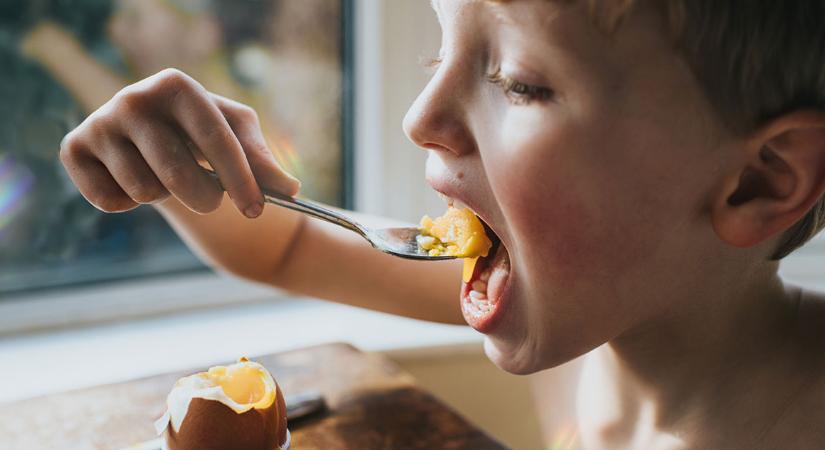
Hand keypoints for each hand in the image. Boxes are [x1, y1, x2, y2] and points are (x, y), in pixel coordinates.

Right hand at [60, 68, 299, 217]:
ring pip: (145, 190)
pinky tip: (132, 179)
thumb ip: (263, 161)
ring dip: (165, 197)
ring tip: (165, 175)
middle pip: (179, 173)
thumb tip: (290, 188)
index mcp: (177, 85)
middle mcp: (133, 98)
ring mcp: (99, 122)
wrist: (151, 132)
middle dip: (206, 198)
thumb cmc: (203, 132)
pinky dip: (128, 202)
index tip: (257, 209)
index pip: (215, 138)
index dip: (240, 178)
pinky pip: (109, 201)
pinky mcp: (73, 149)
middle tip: (212, 200)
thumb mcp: (238, 137)